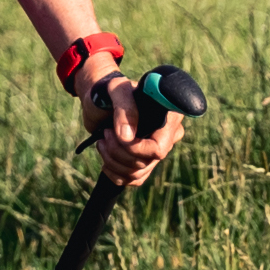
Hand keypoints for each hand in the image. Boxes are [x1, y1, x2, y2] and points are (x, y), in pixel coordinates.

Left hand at [79, 69, 189, 187]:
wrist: (99, 100)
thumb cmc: (111, 90)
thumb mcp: (116, 90)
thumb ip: (124, 108)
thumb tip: (127, 137)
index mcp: (169, 117)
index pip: (159, 148)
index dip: (137, 149)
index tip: (117, 135)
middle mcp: (167, 136)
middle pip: (146, 162)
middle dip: (119, 152)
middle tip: (106, 133)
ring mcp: (155, 150)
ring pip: (137, 173)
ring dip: (112, 160)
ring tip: (103, 140)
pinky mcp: (143, 160)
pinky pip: (132, 179)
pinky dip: (114, 172)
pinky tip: (106, 154)